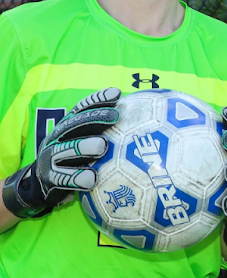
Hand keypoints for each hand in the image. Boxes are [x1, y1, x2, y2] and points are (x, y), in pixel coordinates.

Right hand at [2, 88, 120, 218]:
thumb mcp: (81, 142)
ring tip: (102, 146)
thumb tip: (135, 123)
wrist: (40, 183)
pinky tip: (92, 179)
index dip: (98, 99)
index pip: (83, 108)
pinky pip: (63, 178)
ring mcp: (51, 156)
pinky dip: (77, 178)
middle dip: (95, 118)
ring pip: (68, 149)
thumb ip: (101, 132)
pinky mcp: (50, 177)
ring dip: (84, 146)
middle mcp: (58, 137)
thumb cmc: (71, 160)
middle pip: (76, 124)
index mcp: (67, 126)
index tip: (117, 94)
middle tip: (114, 117)